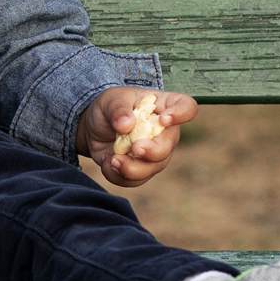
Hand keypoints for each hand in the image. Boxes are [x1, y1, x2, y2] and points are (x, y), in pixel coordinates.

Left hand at [77, 86, 196, 186]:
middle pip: (169, 145)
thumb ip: (117, 110)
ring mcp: (155, 153)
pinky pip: (136, 179)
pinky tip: (107, 163)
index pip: (186, 107)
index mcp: (163, 107)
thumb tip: (126, 125)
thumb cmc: (110, 108)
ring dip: (133, 168)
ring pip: (153, 167)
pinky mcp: (142, 170)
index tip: (164, 119)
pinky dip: (119, 175)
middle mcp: (165, 132)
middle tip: (135, 149)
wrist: (93, 129)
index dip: (181, 113)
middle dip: (153, 151)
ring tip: (113, 160)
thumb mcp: (109, 100)